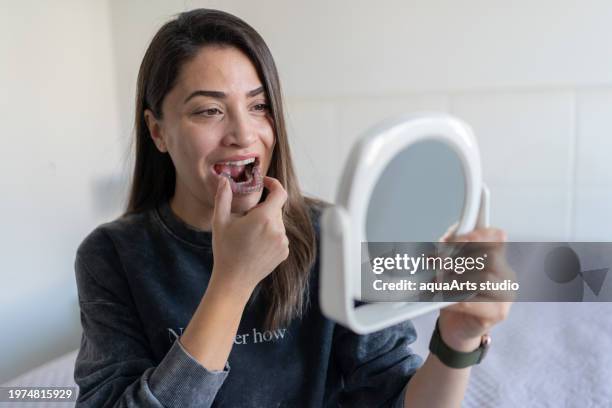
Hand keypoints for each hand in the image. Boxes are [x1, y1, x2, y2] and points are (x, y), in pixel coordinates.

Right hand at [210, 176, 288, 296]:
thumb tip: (223, 179)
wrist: (234, 280)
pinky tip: (255, 246)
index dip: (273, 184)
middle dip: (262, 209)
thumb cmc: (225, 250)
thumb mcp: (220, 221)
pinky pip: (279, 236)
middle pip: (275, 209)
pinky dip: (270, 236)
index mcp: (264, 218)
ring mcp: (283, 242)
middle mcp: (278, 229)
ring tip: (249, 236)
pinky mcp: (284, 252)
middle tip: (245, 220)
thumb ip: (223, 197)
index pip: (280, 192)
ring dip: (266, 223)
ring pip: (277, 223)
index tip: (264, 183)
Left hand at [437, 227, 513, 351]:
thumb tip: (445, 240)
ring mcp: (506, 296)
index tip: (457, 238)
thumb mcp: (450, 267)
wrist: (456, 327)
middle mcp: (507, 276)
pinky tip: (441, 298)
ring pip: (484, 279)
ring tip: (438, 282)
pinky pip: (473, 302)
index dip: (478, 235)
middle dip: (461, 257)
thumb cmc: (455, 295)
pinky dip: (452, 299)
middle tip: (440, 262)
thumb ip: (451, 250)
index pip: (496, 239)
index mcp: (498, 260)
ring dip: (456, 279)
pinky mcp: (498, 313)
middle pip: (491, 257)